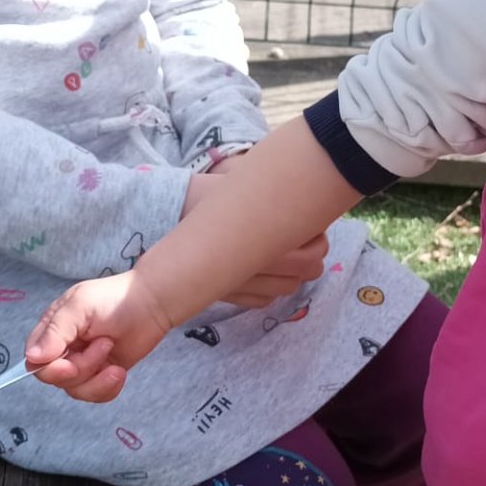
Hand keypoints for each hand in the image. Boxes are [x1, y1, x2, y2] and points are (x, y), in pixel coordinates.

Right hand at [26, 272, 174, 401]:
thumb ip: (55, 331)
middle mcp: (64, 349)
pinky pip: (95, 396)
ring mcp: (83, 364)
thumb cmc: (114, 298)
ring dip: (97, 376)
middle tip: (104, 344)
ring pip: (76, 390)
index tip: (70, 364)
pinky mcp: (102, 375)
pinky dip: (107, 388)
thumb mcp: (79, 307)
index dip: (50, 368)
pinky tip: (119, 371)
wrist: (152, 303)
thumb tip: (32, 357)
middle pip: (56, 378)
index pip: (34, 361)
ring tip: (112, 349)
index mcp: (52, 330)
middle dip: (82, 368)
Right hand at [183, 173, 327, 307]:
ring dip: (296, 275)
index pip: (312, 252)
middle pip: (306, 272)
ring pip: (288, 288)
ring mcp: (243, 283)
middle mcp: (258, 267)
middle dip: (314, 257)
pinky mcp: (229, 293)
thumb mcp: (241, 185)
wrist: (166, 215)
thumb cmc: (205, 196)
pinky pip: (263, 301)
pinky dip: (273, 290)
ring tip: (289, 255)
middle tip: (308, 240)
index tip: (314, 228)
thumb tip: (301, 191)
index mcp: (265, 240)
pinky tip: (269, 273)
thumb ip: (271, 193)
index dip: (319, 241)